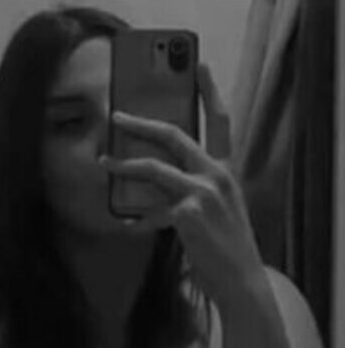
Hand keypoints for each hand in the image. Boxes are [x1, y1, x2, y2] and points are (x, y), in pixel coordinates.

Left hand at [100, 64, 266, 312]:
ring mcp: (203, 193)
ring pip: (153, 167)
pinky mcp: (187, 214)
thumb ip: (197, 183)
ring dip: (123, 164)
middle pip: (173, 135)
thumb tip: (158, 169)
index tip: (198, 64)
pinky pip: (149, 210)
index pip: (220, 121)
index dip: (209, 91)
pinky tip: (124, 224)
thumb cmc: (225, 246)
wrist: (242, 284)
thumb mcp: (220, 206)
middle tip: (116, 115)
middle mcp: (217, 175)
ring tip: (104, 162)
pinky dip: (134, 219)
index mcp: (227, 169)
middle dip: (140, 122)